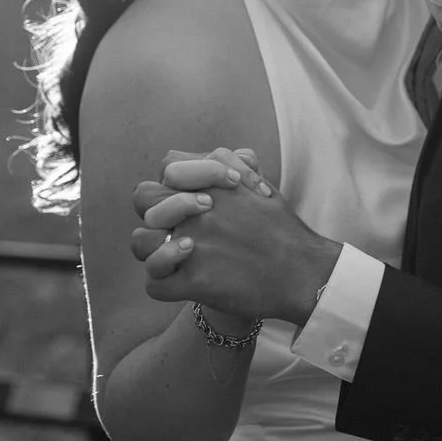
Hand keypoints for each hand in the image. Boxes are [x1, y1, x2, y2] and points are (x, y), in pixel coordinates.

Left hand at [130, 147, 339, 326]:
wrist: (302, 273)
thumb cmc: (282, 229)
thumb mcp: (260, 185)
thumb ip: (236, 166)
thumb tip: (225, 155)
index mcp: (211, 184)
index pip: (167, 166)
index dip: (174, 180)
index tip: (195, 196)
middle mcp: (196, 211)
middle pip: (143, 197)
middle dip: (154, 210)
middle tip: (175, 226)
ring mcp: (191, 246)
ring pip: (139, 242)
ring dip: (152, 249)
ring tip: (176, 255)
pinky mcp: (194, 282)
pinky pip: (153, 285)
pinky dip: (163, 284)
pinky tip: (181, 282)